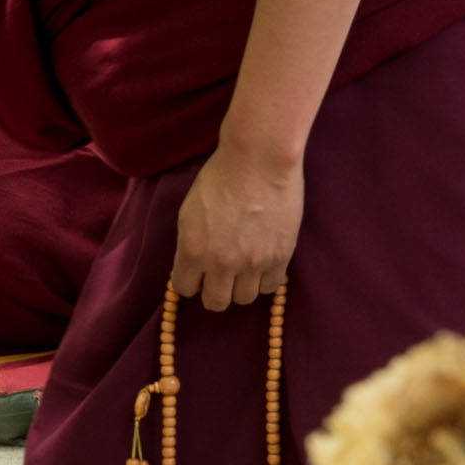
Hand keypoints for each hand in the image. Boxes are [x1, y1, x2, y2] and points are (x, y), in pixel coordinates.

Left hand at [168, 134, 303, 312]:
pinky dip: (264, 280)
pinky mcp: (281, 258)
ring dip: (240, 287)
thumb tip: (193, 264)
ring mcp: (254, 263)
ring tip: (242, 269)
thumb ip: (190, 243)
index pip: (184, 288)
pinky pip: (271, 287)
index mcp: (193, 251)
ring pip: (245, 299)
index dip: (188, 281)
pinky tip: (261, 265)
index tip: (194, 274)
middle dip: (213, 291)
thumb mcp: (189, 212)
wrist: (258, 161)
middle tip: (218, 277)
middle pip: (216, 302)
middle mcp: (222, 263)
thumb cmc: (218, 178)